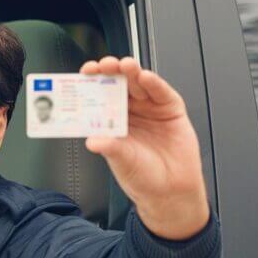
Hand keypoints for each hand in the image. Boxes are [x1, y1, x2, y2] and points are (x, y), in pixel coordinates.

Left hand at [80, 56, 209, 239]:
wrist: (171, 191)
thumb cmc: (143, 177)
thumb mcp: (122, 161)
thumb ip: (110, 148)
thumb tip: (92, 141)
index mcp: (113, 121)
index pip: (100, 95)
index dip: (94, 82)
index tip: (86, 73)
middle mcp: (131, 111)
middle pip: (119, 84)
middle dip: (111, 71)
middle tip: (105, 65)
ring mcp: (151, 109)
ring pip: (139, 84)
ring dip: (132, 72)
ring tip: (125, 66)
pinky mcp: (171, 110)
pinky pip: (162, 92)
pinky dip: (154, 83)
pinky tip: (146, 78)